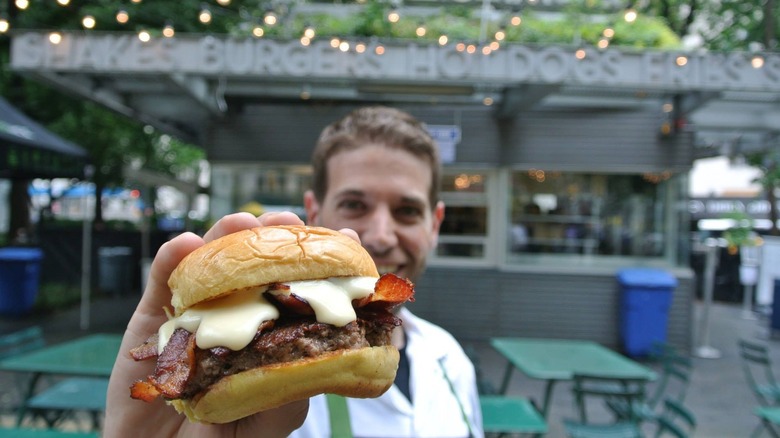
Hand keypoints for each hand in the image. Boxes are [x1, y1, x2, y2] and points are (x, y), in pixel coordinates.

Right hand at [105, 212, 308, 437]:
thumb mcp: (273, 419)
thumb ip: (294, 385)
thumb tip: (326, 350)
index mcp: (269, 333)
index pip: (300, 287)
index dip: (321, 259)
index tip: (345, 239)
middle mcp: (235, 315)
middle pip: (256, 264)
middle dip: (273, 236)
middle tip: (286, 222)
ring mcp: (194, 314)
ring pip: (211, 263)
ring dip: (224, 236)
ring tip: (239, 223)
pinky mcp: (151, 322)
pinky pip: (160, 284)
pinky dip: (171, 260)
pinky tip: (184, 244)